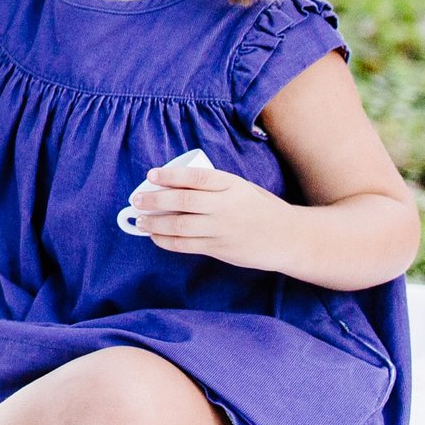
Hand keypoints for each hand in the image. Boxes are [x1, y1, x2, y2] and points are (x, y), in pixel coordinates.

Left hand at [127, 160, 298, 270]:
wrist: (288, 238)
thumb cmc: (260, 208)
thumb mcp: (240, 188)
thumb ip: (213, 187)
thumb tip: (173, 187)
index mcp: (231, 185)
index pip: (196, 178)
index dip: (170, 176)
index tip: (151, 175)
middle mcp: (225, 206)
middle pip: (182, 202)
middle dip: (154, 200)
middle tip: (136, 199)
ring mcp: (222, 230)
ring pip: (180, 226)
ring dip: (154, 223)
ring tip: (139, 220)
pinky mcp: (220, 249)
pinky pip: (187, 245)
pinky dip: (166, 241)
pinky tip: (155, 236)